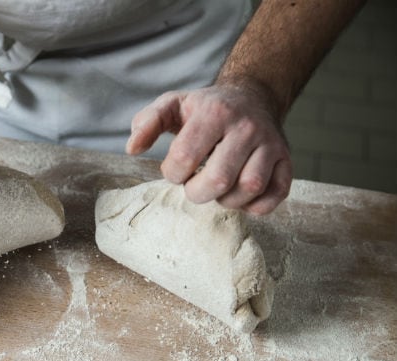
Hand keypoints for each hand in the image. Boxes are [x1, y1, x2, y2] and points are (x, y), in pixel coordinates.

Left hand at [126, 82, 291, 214]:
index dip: (173, 173)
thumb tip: (132, 149)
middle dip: (197, 192)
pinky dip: (256, 205)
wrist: (251, 96)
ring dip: (226, 200)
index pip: (185, 157)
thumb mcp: (172, 104)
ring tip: (217, 189)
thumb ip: (147, 122)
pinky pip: (277, 194)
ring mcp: (270, 144)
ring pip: (250, 188)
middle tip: (194, 185)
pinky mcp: (286, 160)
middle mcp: (247, 127)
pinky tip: (239, 196)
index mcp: (215, 112)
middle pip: (219, 179)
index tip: (176, 169)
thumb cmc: (205, 107)